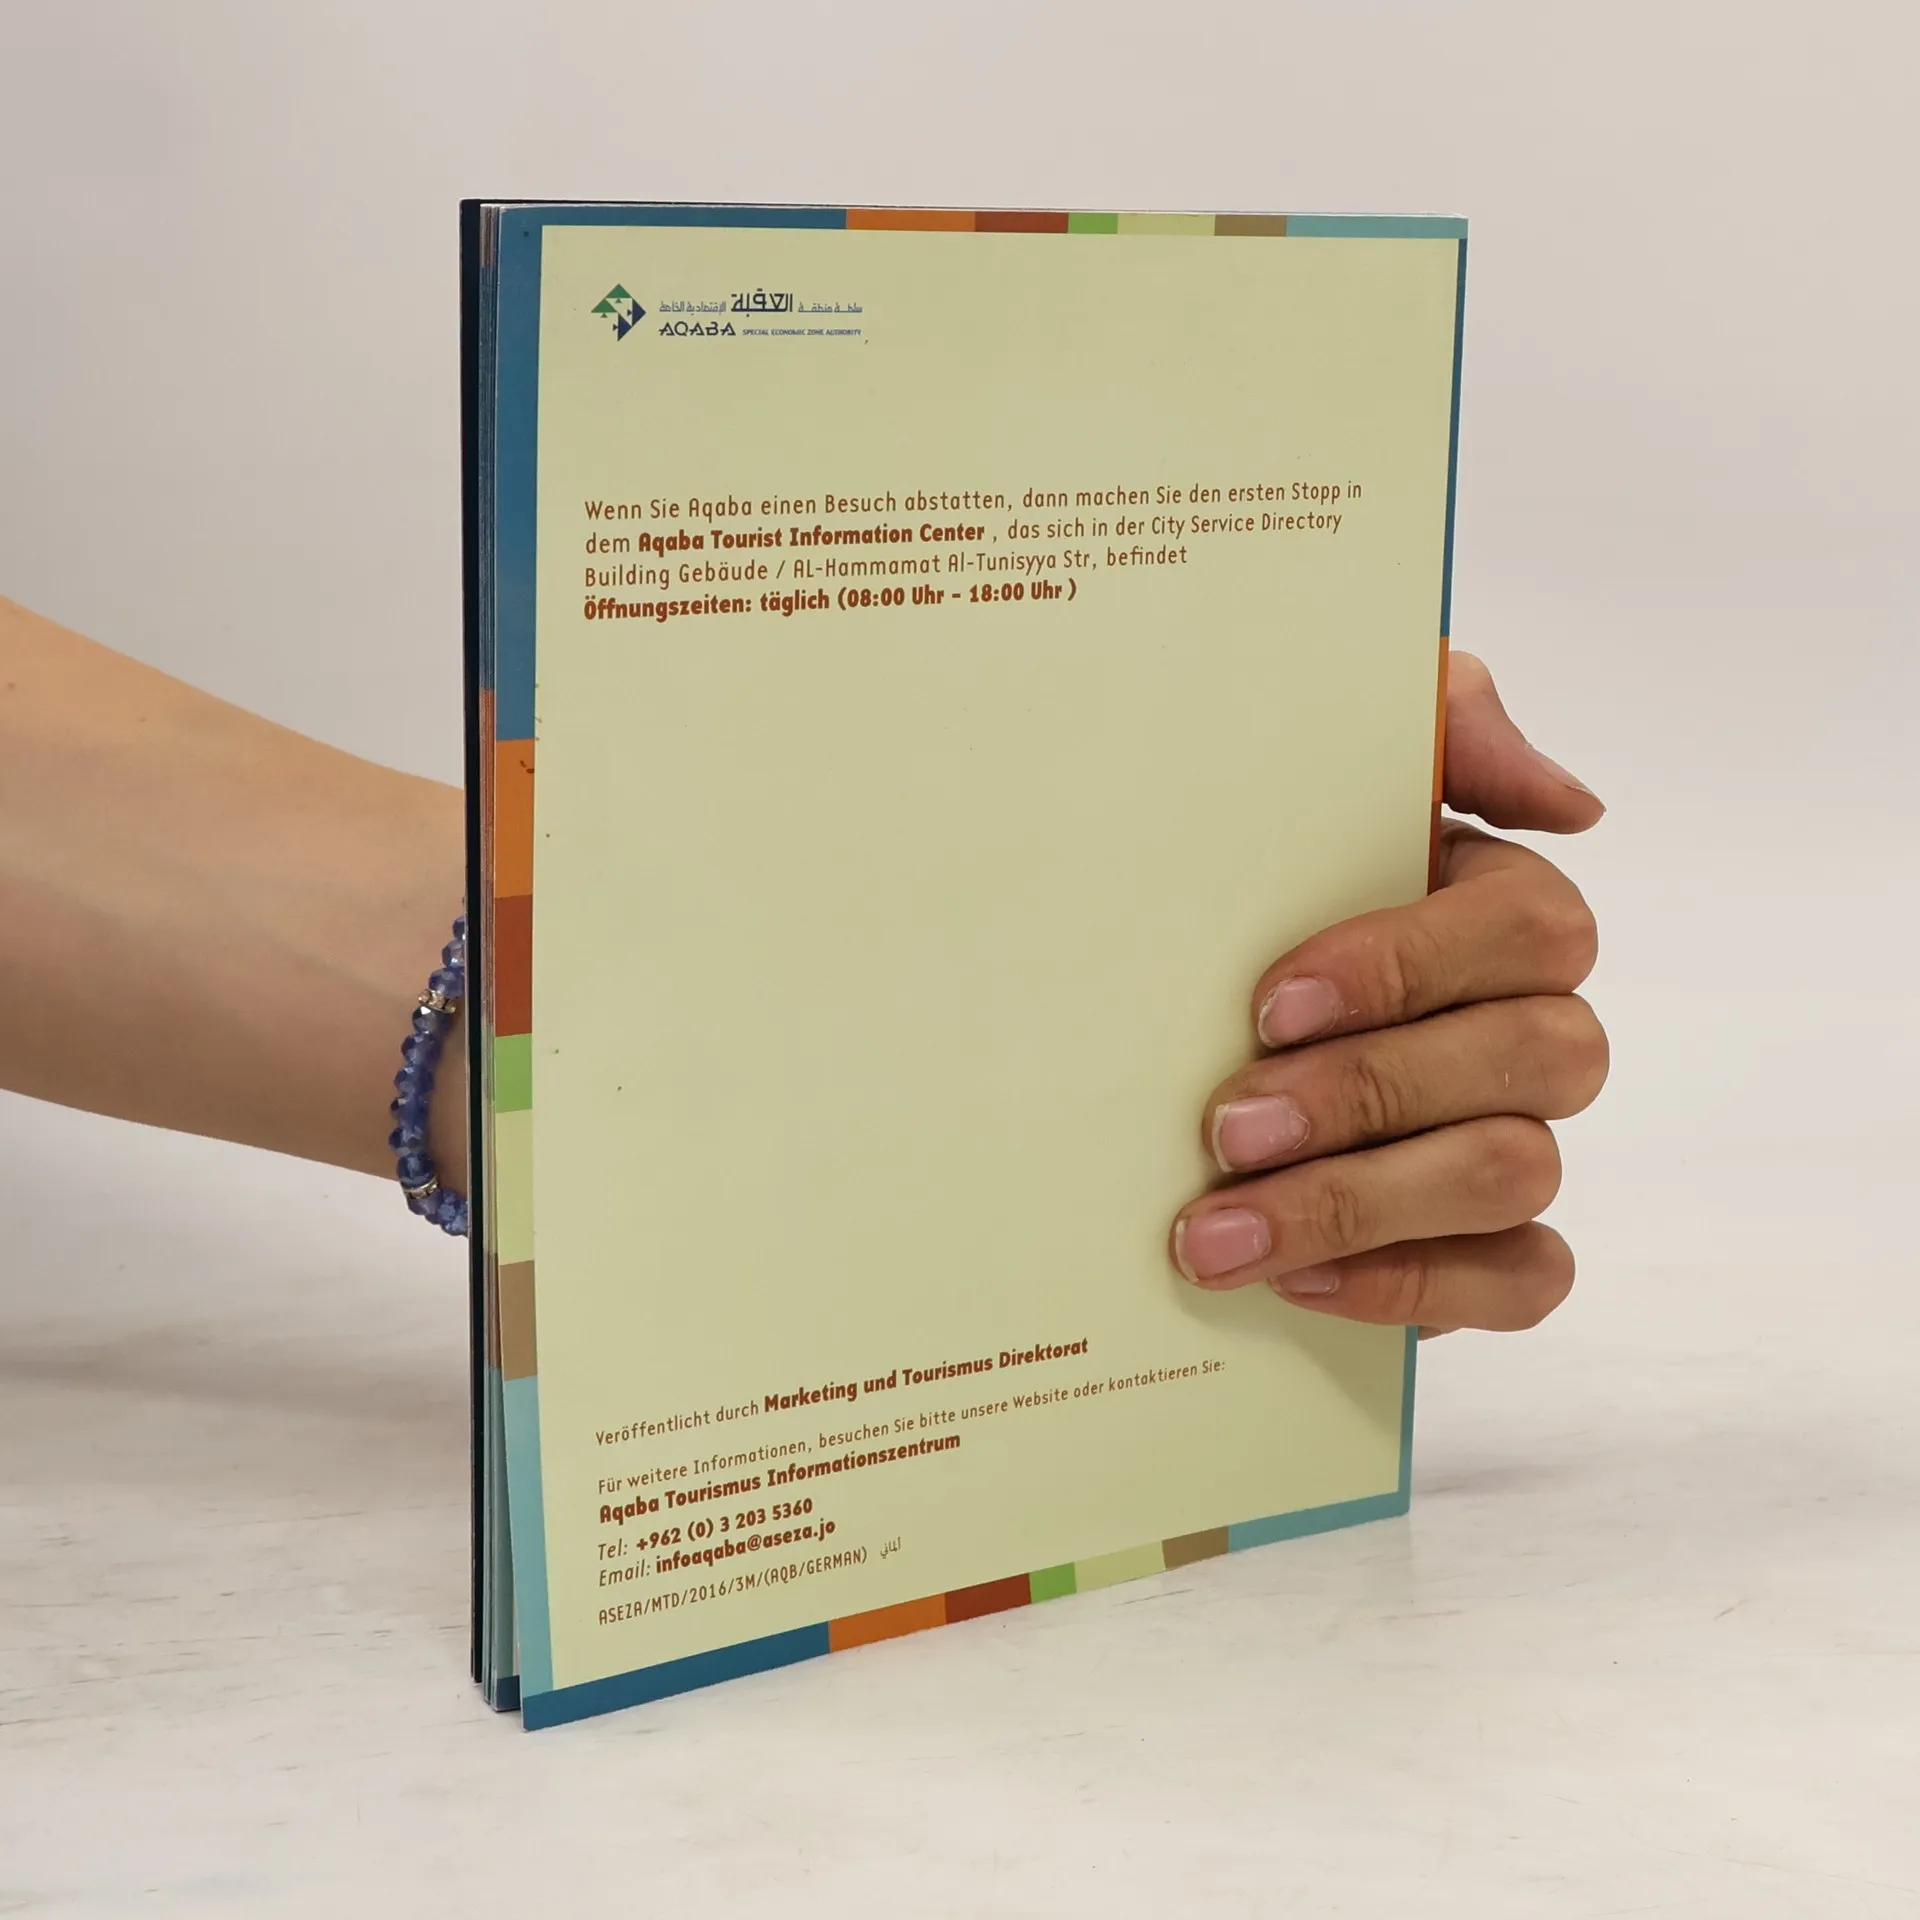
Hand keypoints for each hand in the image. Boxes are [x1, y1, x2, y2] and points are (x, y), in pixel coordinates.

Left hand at [1168, 653, 1606, 1333]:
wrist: (1169, 987)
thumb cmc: (1256, 865)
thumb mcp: (1321, 758)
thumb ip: (1443, 720)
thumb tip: (1570, 800)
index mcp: (1499, 908)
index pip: (1526, 927)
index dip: (1405, 967)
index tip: (1268, 1003)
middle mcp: (1532, 1024)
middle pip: (1531, 1058)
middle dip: (1368, 1096)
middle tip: (1226, 1129)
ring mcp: (1519, 1137)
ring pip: (1515, 1176)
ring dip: (1360, 1206)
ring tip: (1215, 1231)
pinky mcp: (1490, 1244)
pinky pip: (1522, 1280)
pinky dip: (1416, 1287)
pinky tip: (1297, 1282)